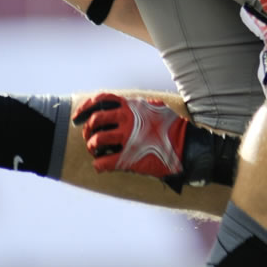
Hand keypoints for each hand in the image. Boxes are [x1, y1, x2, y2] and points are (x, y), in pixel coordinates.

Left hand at [72, 93, 186, 178]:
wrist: (188, 148)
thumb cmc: (174, 129)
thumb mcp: (157, 109)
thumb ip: (140, 105)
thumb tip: (127, 104)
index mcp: (133, 106)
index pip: (101, 100)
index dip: (86, 108)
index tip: (78, 117)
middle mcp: (128, 120)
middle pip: (95, 121)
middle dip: (88, 130)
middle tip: (90, 138)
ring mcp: (128, 139)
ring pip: (96, 141)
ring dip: (92, 147)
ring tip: (96, 152)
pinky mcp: (129, 158)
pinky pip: (103, 162)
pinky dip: (98, 165)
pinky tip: (101, 166)